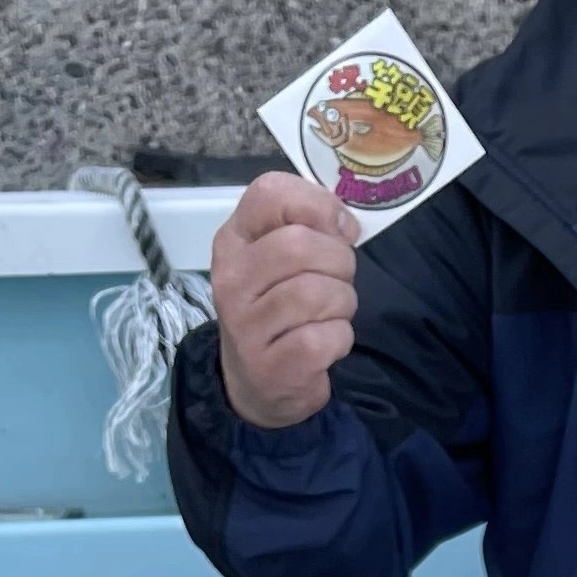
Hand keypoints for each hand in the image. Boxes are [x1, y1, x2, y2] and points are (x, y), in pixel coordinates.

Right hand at [210, 172, 358, 428]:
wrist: (257, 383)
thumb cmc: (278, 307)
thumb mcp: (281, 258)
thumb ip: (308, 225)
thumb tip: (345, 222)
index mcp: (234, 240)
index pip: (271, 193)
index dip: (318, 205)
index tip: (337, 230)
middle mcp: (231, 278)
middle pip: (299, 244)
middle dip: (339, 261)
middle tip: (339, 280)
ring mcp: (245, 325)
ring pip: (316, 292)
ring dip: (343, 302)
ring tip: (332, 313)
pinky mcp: (270, 366)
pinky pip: (324, 337)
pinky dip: (340, 338)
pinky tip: (327, 342)